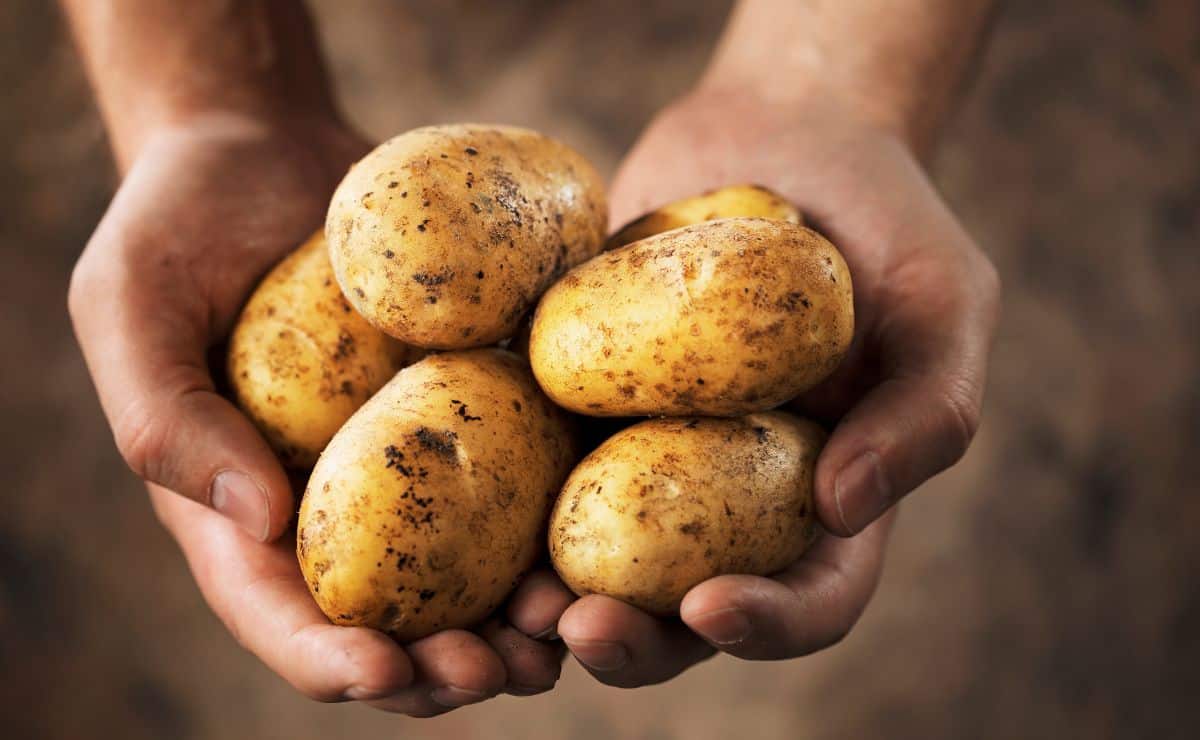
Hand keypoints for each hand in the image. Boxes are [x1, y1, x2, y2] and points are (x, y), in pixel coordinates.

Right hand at [69, 112, 567, 713]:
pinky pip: (522, 476)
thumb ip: (167, 416)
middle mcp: (336, 503)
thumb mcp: (130, 303)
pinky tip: (604, 533)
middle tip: (501, 673)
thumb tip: (256, 521)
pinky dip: (561, 519)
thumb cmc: (180, 221)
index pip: (280, 612)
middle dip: (443, 667)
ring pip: (472, 572)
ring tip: (567, 630)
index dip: (328, 659)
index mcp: (242, 507)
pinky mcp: (474, 407)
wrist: (271, 147)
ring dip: (520, 619)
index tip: (382, 671)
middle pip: (392, 619)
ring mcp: (413, 462)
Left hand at [556, 87, 999, 684]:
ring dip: (551, 597)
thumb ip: (926, 409)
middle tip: (578, 628)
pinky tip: (462, 490)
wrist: (780, 134)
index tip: (711, 608)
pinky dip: (498, 493)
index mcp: (826, 496)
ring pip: (596, 556)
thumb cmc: (883, 219)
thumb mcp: (943, 302)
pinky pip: (534, 457)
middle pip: (684, 608)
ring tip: (512, 601)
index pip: (811, 596)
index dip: (767, 625)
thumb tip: (843, 508)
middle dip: (634, 639)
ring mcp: (646, 452)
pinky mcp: (579, 399)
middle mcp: (731, 495)